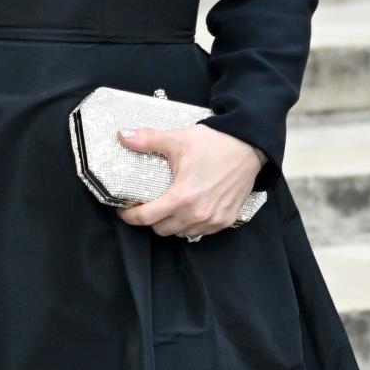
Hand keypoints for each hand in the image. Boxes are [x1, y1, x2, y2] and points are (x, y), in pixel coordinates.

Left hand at [115, 125, 263, 239]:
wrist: (248, 146)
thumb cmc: (213, 143)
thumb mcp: (176, 139)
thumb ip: (147, 139)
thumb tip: (122, 135)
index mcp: (182, 197)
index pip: (147, 218)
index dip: (130, 216)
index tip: (123, 210)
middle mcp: (197, 214)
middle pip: (162, 230)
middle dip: (150, 220)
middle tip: (146, 204)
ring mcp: (213, 220)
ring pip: (181, 233)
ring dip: (170, 224)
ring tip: (166, 207)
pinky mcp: (226, 220)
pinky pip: (201, 232)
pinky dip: (190, 225)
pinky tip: (187, 210)